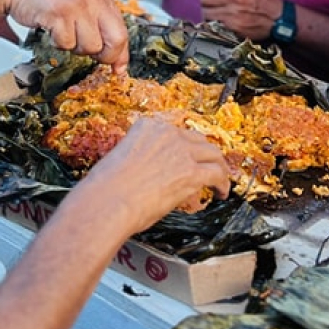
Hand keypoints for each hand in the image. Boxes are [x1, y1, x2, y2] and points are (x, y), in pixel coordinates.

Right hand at [5, 0, 129, 70]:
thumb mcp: (80, 1)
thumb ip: (98, 24)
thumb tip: (117, 61)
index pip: (122, 30)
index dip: (120, 54)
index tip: (117, 69)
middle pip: (116, 40)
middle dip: (104, 56)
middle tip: (86, 52)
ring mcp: (79, 4)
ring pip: (90, 46)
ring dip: (74, 47)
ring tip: (61, 30)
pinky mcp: (61, 13)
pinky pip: (67, 44)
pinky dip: (57, 42)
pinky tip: (50, 27)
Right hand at [72, 116, 231, 234]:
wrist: (107, 201)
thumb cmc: (105, 189)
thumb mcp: (120, 159)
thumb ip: (140, 158)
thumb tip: (150, 172)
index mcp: (146, 127)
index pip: (175, 132)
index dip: (185, 146)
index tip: (187, 156)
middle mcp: (166, 133)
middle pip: (197, 139)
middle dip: (204, 154)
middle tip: (208, 166)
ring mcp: (181, 151)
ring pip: (213, 154)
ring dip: (219, 167)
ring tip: (221, 180)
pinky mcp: (191, 172)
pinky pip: (217, 174)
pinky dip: (223, 184)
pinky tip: (221, 193)